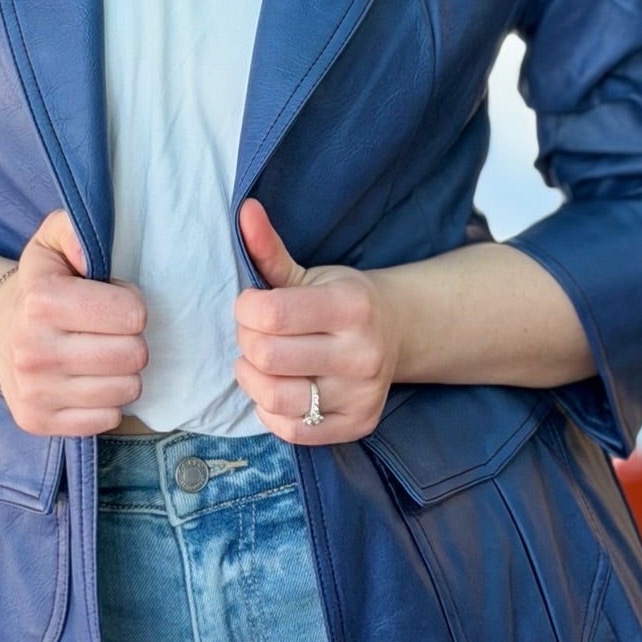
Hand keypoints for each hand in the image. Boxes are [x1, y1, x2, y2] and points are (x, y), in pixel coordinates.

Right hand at [0, 208, 148, 434]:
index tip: (114, 302)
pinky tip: (87, 381)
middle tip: (109, 332)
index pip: (133, 315)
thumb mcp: (52, 243)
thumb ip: (73, 229)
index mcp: (42, 302)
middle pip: (134, 355)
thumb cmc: (41, 286)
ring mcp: (34, 392)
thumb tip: (88, 252)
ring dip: (122, 372)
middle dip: (131, 340)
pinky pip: (107, 419)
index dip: (131, 305)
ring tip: (99, 355)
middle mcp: (33, 351)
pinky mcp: (37, 421)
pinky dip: (106, 401)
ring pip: (126, 390)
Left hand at [232, 198, 398, 444]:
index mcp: (350, 306)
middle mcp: (362, 353)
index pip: (269, 314)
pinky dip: (269, 409)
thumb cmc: (341, 300)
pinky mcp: (357, 426)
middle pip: (266, 356)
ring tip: (260, 361)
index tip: (251, 305)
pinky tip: (276, 387)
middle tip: (256, 333)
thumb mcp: (308, 272)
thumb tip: (244, 210)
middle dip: (247, 341)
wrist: (397, 332)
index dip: (244, 309)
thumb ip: (269, 248)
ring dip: (251, 377)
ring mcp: (361, 395)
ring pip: (274, 398)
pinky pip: (290, 430)